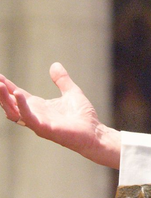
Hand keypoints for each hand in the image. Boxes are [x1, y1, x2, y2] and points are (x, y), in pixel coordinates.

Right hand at [0, 63, 120, 168]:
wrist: (94, 132)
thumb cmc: (83, 116)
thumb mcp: (71, 92)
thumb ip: (62, 80)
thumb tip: (54, 64)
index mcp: (39, 107)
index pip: (18, 95)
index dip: (7, 86)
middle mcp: (35, 115)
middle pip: (11, 104)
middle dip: (1, 93)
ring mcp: (38, 123)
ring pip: (14, 112)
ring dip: (5, 99)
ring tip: (0, 85)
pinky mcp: (45, 128)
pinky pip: (29, 118)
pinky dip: (22, 106)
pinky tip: (18, 94)